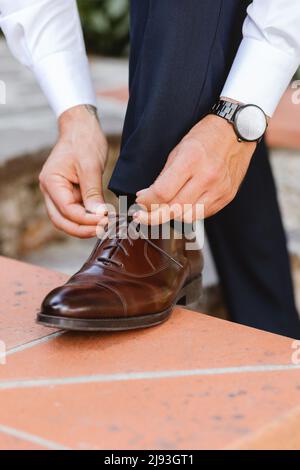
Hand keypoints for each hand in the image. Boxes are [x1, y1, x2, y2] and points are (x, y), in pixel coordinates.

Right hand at [39, 105, 108, 237]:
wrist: (82, 127)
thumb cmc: (84, 141)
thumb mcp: (90, 167)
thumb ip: (92, 193)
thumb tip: (99, 215)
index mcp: (51, 182)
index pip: (66, 210)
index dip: (85, 220)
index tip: (105, 221)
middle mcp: (50, 190)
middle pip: (61, 220)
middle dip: (82, 229)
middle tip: (104, 230)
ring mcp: (58, 193)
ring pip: (67, 219)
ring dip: (84, 226)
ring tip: (104, 226)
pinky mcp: (68, 193)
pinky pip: (75, 212)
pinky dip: (87, 218)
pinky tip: (101, 219)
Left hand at [135, 114, 255, 223]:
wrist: (238, 131)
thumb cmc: (205, 137)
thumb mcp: (178, 150)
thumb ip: (163, 177)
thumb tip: (146, 197)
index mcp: (191, 160)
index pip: (162, 192)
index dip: (146, 202)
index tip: (139, 202)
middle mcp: (207, 177)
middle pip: (173, 209)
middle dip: (152, 215)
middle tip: (141, 215)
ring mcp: (219, 189)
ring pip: (187, 216)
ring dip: (171, 216)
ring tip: (162, 210)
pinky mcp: (227, 197)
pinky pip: (202, 214)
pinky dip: (188, 213)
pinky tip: (182, 206)